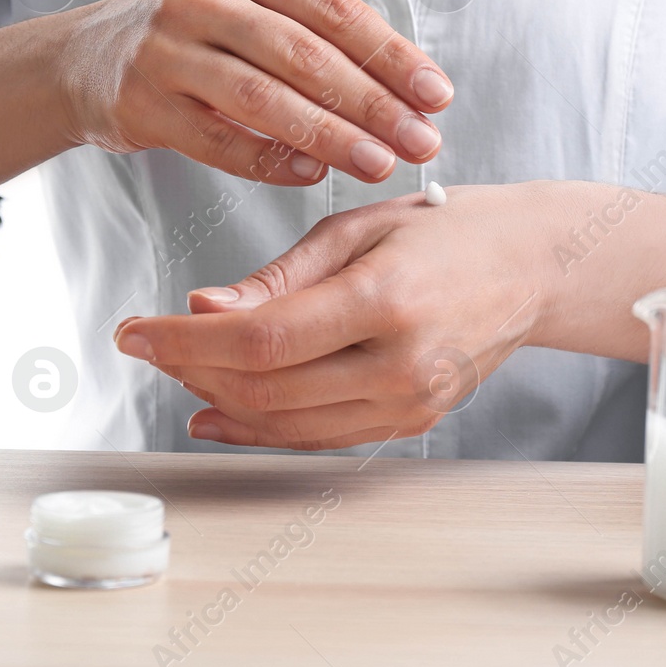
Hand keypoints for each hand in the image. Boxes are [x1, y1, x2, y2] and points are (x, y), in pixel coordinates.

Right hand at [57, 0, 452, 184]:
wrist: (80, 60)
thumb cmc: (188, 40)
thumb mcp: (244, 12)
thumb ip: (311, 40)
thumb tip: (406, 91)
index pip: (334, 10)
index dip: (391, 54)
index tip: (436, 95)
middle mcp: (203, 0)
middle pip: (304, 54)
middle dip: (372, 102)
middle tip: (420, 142)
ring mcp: (167, 51)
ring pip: (262, 97)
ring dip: (329, 135)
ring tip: (378, 163)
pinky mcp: (141, 102)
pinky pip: (217, 140)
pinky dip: (268, 161)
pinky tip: (311, 174)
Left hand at [113, 184, 665, 450]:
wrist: (534, 265)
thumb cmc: (444, 229)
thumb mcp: (354, 229)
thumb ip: (275, 278)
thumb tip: (201, 311)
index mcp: (383, 300)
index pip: (256, 342)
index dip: (181, 343)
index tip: (131, 331)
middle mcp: (399, 364)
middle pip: (263, 392)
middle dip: (188, 372)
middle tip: (147, 345)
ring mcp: (409, 403)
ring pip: (285, 425)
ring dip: (217, 404)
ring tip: (177, 371)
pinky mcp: (411, 423)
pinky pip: (318, 438)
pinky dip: (261, 427)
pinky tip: (219, 413)